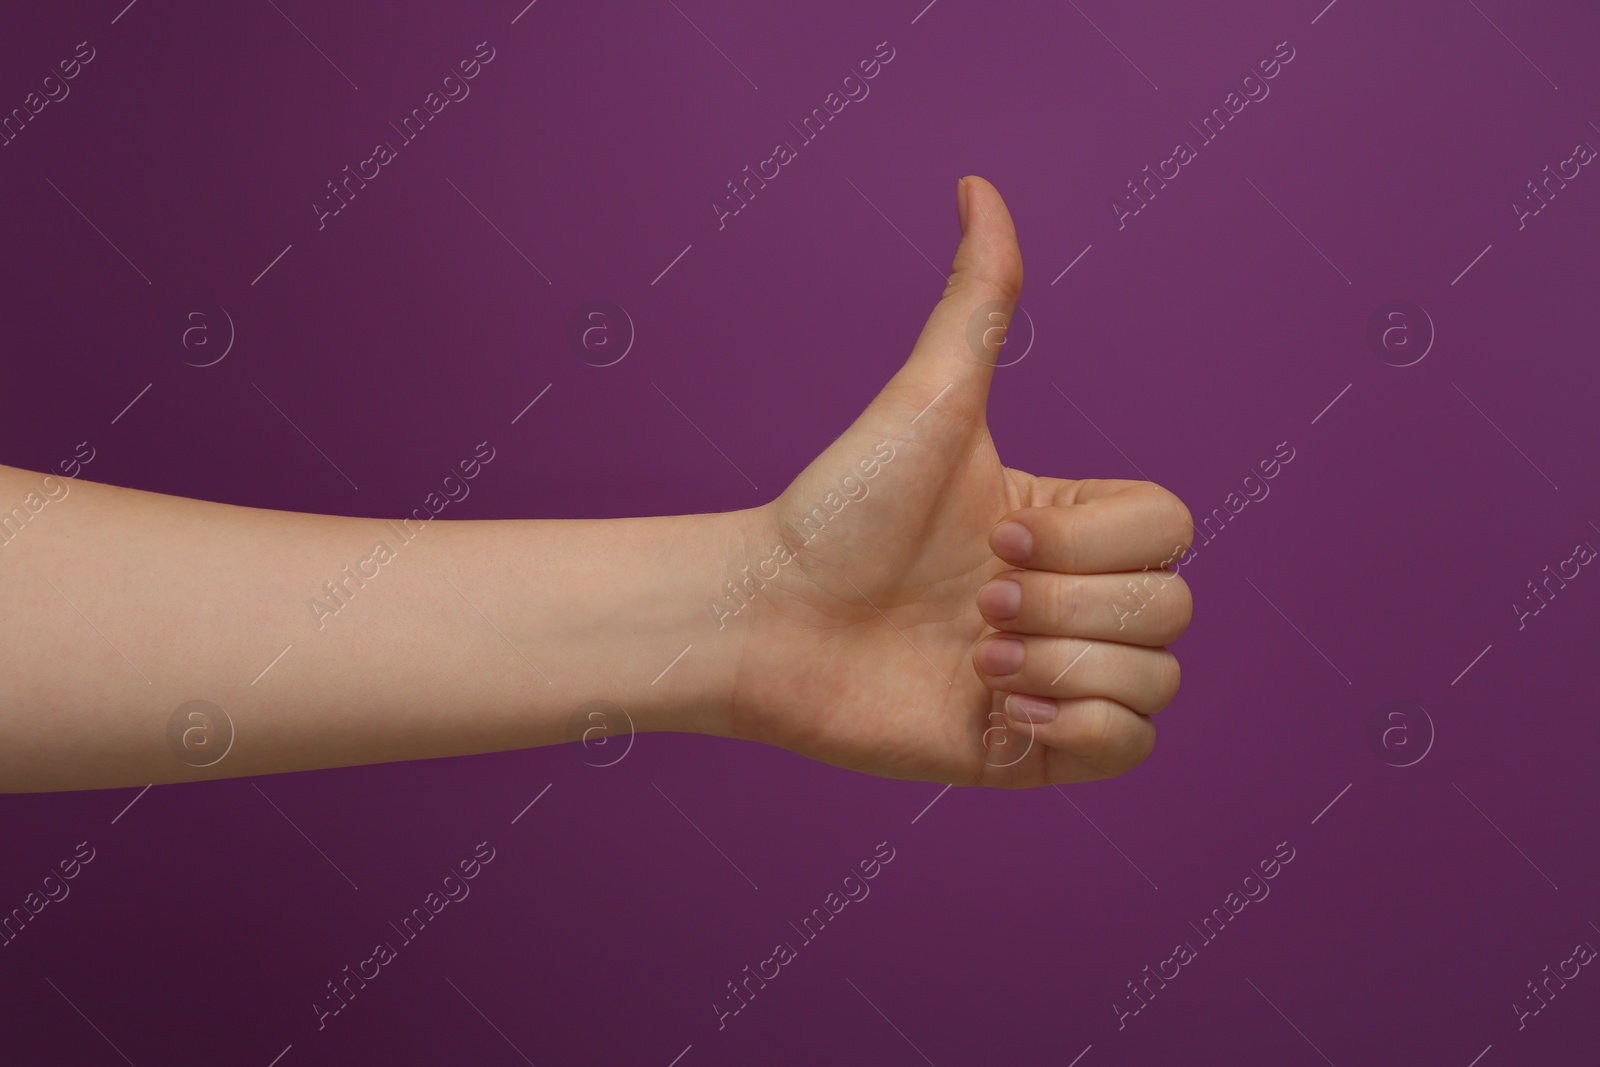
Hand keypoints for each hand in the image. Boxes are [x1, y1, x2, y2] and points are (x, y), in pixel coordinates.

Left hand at [722, 176, 1193, 787]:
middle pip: (1171, 607)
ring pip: (1158, 680)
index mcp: (1065, 523)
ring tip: (970, 660)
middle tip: (967, 604)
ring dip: (1063, 668)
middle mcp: (1071, 597)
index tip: (994, 536)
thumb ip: (975, 304)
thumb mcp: (927, 401)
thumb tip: (978, 184)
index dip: (1093, 542)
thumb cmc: (838, 509)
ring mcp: (1057, 673)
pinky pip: (1133, 751)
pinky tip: (997, 711)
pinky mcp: (1032, 750)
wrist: (768, 619)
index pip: (1171, 529)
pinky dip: (1082, 732)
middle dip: (1065, 609)